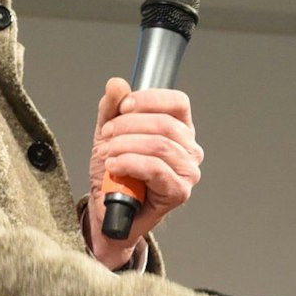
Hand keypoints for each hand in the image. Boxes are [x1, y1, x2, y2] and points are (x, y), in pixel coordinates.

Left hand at [86, 77, 203, 266]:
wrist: (108, 211)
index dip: (149, 100)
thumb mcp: (108, 134)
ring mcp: (188, 172)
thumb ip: (112, 109)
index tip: (123, 107)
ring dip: (126, 146)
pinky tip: (115, 167)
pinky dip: (130, 164)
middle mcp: (190, 150)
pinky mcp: (179, 192)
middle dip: (128, 126)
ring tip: (107, 154)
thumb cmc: (115, 175)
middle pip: (165, 124)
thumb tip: (117, 85)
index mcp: (180, 130)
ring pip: (160, 145)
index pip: (177, 103)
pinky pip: (157, 169)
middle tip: (106, 136)